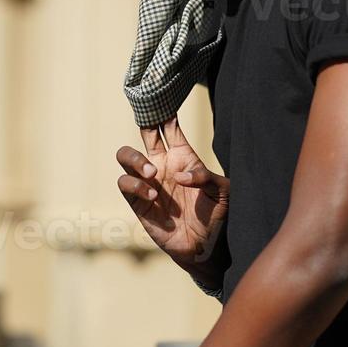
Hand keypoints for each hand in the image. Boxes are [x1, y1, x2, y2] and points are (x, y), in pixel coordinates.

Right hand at [116, 116, 229, 280]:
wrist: (206, 249)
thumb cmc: (217, 216)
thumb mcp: (223, 192)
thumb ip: (206, 177)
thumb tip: (180, 175)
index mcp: (183, 157)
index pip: (169, 128)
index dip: (164, 112)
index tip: (160, 98)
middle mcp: (163, 166)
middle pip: (144, 134)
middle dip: (143, 125)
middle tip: (148, 127)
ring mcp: (148, 183)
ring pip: (126, 156)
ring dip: (136, 161)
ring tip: (153, 175)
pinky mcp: (138, 202)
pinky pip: (124, 184)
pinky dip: (135, 185)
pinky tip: (153, 194)